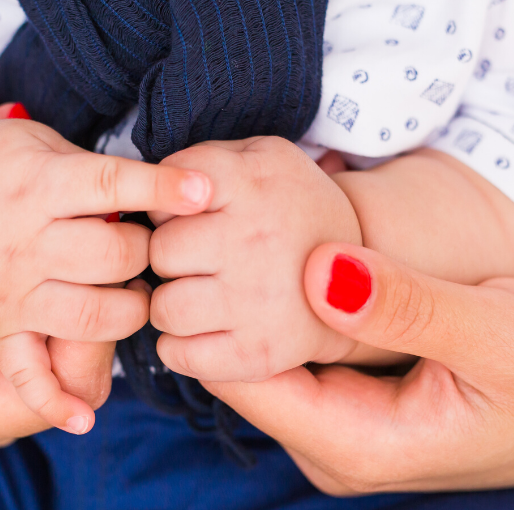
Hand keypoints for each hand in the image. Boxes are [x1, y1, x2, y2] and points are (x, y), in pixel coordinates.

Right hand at [0, 69, 213, 433]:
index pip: (47, 394)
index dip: (84, 340)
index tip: (101, 271)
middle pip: (76, 373)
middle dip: (106, 309)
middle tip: (122, 235)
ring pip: (74, 343)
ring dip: (96, 288)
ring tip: (114, 223)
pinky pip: (53, 317)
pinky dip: (73, 277)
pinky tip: (83, 227)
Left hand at [148, 137, 361, 381]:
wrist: (360, 275)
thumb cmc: (290, 211)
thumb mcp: (261, 157)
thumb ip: (202, 162)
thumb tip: (152, 192)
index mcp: (252, 184)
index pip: (166, 192)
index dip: (167, 206)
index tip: (189, 216)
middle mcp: (255, 242)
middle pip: (160, 252)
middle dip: (169, 257)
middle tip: (196, 260)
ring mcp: (257, 303)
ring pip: (164, 309)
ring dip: (171, 304)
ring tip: (198, 295)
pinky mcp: (259, 354)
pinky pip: (179, 355)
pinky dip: (180, 346)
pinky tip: (203, 329)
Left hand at [202, 240, 513, 492]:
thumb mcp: (503, 332)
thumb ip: (412, 306)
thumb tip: (319, 271)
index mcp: (360, 447)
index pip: (246, 380)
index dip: (218, 311)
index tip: (210, 239)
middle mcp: (335, 445)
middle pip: (243, 370)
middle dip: (228, 300)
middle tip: (219, 221)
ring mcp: (339, 425)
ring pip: (264, 358)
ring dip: (254, 298)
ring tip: (247, 228)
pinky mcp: (348, 400)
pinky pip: (293, 351)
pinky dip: (284, 303)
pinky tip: (290, 255)